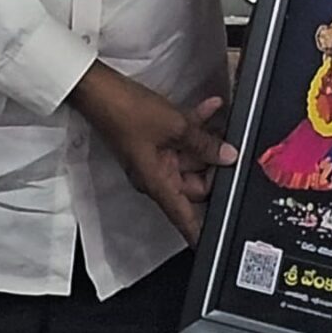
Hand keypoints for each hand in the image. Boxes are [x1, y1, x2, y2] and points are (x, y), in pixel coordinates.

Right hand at [71, 63, 237, 240]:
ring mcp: (155, 158)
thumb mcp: (175, 126)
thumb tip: (227, 155)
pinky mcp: (154, 140)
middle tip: (231, 148)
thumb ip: (204, 142)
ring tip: (221, 123)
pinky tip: (210, 108)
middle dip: (214, 165)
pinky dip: (195, 127)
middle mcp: (155, 176)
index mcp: (157, 183)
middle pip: (194, 184)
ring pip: (190, 158)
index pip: (183, 218)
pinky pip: (181, 140)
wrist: (100, 90)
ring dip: (206, 141)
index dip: (199, 233)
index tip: (214, 242)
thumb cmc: (126, 113)